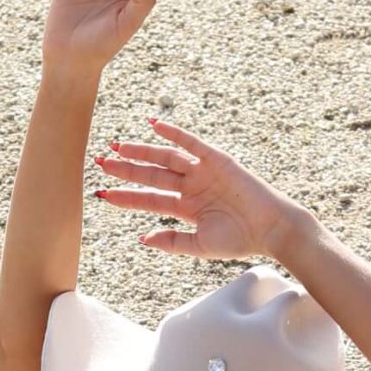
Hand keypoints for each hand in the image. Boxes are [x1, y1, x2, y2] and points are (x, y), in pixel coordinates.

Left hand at [92, 116, 307, 263]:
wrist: (270, 229)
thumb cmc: (240, 240)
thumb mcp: (200, 245)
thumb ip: (172, 242)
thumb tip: (143, 239)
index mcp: (186, 207)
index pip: (149, 199)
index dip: (126, 197)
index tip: (102, 194)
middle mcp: (191, 187)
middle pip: (152, 176)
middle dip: (126, 170)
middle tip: (101, 163)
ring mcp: (203, 172)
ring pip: (165, 158)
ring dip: (142, 152)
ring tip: (118, 148)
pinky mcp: (217, 159)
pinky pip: (191, 143)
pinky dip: (173, 133)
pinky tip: (153, 125)